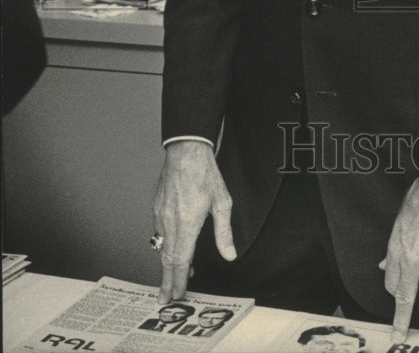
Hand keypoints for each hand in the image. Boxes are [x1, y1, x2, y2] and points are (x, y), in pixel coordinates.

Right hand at [152, 140, 235, 301]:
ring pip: (162, 248)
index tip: (178, 295)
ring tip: (172, 278)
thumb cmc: (205, 174)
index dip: (179, 281)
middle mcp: (170, 223)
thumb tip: (229, 254)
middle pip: (167, 260)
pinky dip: (165, 247)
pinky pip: (159, 234)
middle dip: (167, 281)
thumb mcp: (222, 203)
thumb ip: (224, 232)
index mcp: (187, 224)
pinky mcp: (156, 208)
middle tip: (166, 299)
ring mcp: (160, 215)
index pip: (181, 261)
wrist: (186, 151)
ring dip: (166, 265)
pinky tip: (172, 250)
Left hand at [379, 178, 418, 343]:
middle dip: (402, 318)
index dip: (394, 291)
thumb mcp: (398, 224)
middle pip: (405, 297)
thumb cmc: (418, 202)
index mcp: (396, 251)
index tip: (397, 295)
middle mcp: (411, 262)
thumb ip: (392, 250)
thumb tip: (384, 266)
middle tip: (400, 332)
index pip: (391, 282)